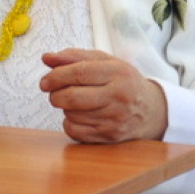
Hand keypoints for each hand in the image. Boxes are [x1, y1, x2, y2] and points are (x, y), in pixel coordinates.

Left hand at [40, 48, 167, 142]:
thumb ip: (74, 56)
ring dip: (65, 107)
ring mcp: (115, 119)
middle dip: (55, 94)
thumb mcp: (104, 61)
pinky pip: (75, 131)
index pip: (79, 73)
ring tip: (76, 101)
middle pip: (73, 98)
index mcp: (117, 73)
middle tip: (53, 91)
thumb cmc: (122, 81)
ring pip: (72, 115)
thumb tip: (46, 58)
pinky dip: (69, 123)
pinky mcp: (110, 136)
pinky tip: (79, 115)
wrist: (151, 110)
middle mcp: (118, 97)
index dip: (56, 76)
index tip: (44, 81)